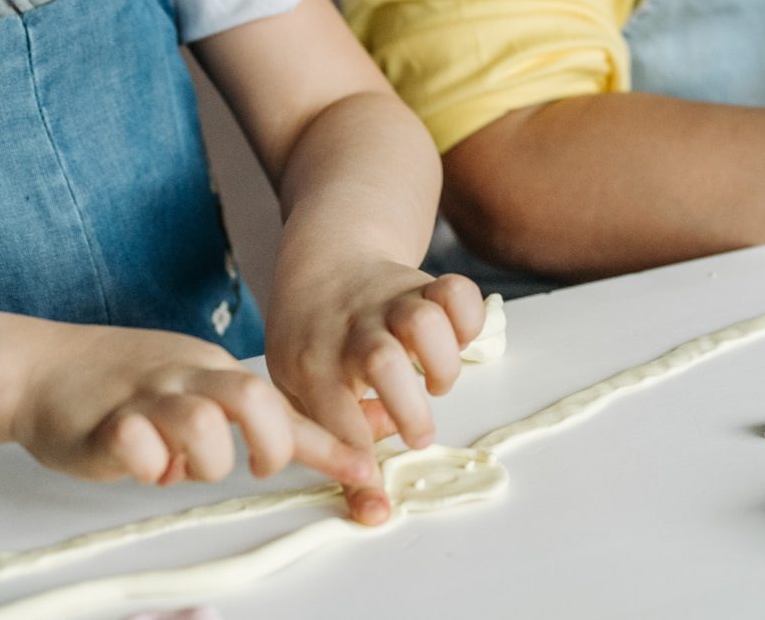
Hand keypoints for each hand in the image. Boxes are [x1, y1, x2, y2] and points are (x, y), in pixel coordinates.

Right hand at [11, 324, 376, 497]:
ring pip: (202, 425)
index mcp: (212, 370)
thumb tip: (296, 446)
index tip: (366, 474)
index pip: (281, 404)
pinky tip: (136, 461)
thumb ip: (236, 416)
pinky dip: (146, 465)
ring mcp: (145, 396)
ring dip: (203, 461)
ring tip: (178, 465)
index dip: (327, 444)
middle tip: (254, 467)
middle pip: (253, 399)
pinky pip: (138, 445)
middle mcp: (186, 376)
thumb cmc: (120, 385)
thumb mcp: (189, 389)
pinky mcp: (104, 422)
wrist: (37, 367)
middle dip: (271, 446)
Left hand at [263, 256, 485, 524]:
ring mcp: (391, 303)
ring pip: (425, 322)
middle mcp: (354, 331)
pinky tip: (454, 341)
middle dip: (409, 411)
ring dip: (442, 365)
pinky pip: (459, 293)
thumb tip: (372, 464)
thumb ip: (327, 431)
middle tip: (417, 437)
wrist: (325, 259)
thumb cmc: (312, 338)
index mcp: (314, 363)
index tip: (379, 506)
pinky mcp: (424, 284)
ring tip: (435, 385)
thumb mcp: (296, 384)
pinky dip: (469, 321)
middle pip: (383, 362)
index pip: (335, 422)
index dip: (359, 471)